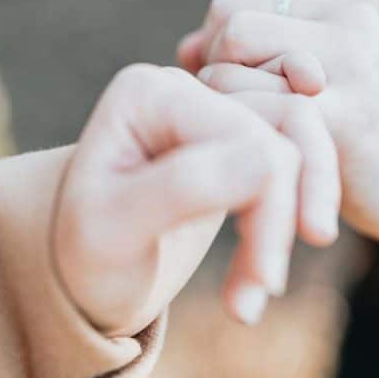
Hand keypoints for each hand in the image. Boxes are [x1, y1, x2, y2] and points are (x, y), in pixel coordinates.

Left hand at [0, 64, 338, 334]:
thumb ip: (184, 188)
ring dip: (300, 212)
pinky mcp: (235, 140)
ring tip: (266, 288)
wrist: (78, 278)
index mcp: (151, 94)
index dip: (270, 206)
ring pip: (300, 137)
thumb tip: (272, 160)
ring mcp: (213, 110)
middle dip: (284, 216)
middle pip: (283, 128)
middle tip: (267, 289)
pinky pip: (294, 159)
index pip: (246, 134)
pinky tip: (263, 273)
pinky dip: (292, 214)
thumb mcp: (116, 231)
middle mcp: (186, 88)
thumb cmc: (86, 256)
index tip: (263, 279)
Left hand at [178, 0, 378, 255]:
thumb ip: (250, 44)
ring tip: (251, 118)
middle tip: (240, 102)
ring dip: (223, 88)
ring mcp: (354, 54)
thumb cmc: (352, 120)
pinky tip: (259, 143)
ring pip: (234, 40)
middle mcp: (351, 7)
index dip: (219, 29)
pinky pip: (251, 96)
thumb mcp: (310, 61)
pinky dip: (239, 121)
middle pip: (229, 8)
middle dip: (216, 59)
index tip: (242, 72)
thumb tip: (187, 49)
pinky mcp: (347, 110)